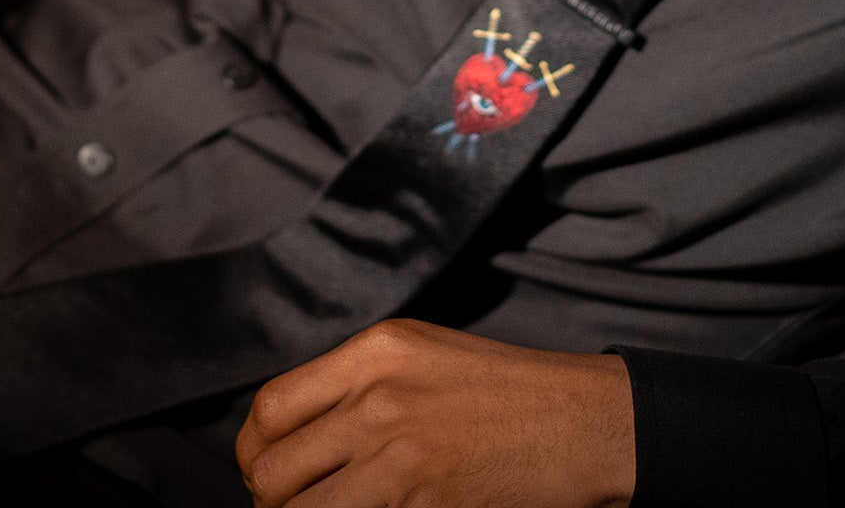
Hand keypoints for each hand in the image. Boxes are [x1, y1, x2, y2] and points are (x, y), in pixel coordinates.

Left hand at [236, 319, 637, 507]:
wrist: (590, 423)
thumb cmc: (510, 392)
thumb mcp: (424, 356)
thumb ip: (356, 382)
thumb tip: (294, 431)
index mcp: (376, 352)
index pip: (271, 408)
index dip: (254, 449)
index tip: (264, 468)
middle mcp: (381, 399)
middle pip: (274, 468)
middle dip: (271, 499)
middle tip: (289, 506)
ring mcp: (404, 456)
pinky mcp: (430, 504)